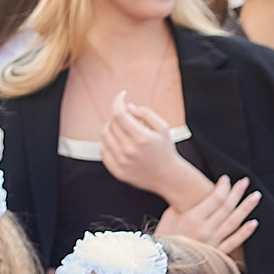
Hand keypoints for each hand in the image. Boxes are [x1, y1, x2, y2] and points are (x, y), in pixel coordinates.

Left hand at [100, 90, 209, 204]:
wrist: (169, 178)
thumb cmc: (166, 150)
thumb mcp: (163, 128)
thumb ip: (146, 113)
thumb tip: (128, 107)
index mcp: (142, 138)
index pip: (119, 114)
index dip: (118, 101)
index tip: (121, 96)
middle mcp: (130, 151)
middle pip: (111, 124)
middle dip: (118, 116)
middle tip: (127, 118)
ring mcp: (122, 162)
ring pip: (105, 136)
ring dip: (111, 128)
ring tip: (122, 130)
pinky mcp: (118, 171)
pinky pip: (103, 151)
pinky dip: (108, 144)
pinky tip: (119, 143)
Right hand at [155, 173, 260, 257]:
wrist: (163, 265)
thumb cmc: (164, 238)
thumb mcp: (170, 216)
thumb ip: (185, 206)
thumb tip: (198, 196)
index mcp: (192, 218)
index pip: (215, 199)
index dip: (223, 187)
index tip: (227, 179)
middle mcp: (205, 230)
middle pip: (227, 208)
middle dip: (237, 193)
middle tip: (246, 181)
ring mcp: (213, 243)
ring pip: (233, 222)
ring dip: (246, 208)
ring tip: (256, 197)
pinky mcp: (216, 254)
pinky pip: (234, 242)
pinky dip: (245, 233)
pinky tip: (254, 223)